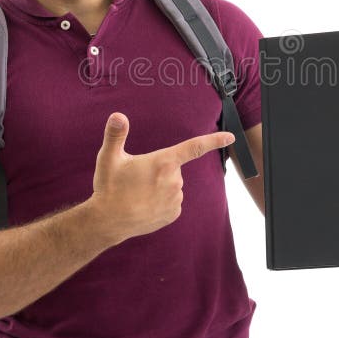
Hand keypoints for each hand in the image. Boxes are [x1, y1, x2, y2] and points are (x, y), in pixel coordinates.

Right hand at [90, 112, 234, 242]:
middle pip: (173, 168)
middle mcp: (175, 180)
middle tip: (137, 178)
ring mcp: (176, 199)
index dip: (214, 141)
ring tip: (138, 193)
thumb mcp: (109, 157)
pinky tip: (144, 204)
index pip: (194, 147)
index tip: (231, 137)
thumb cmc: (109, 187)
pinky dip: (160, 201)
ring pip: (172, 185)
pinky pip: (171, 201)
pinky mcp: (173, 214)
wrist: (108, 222)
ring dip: (159, 186)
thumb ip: (115, 134)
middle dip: (160, 170)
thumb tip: (118, 116)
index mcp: (164, 162)